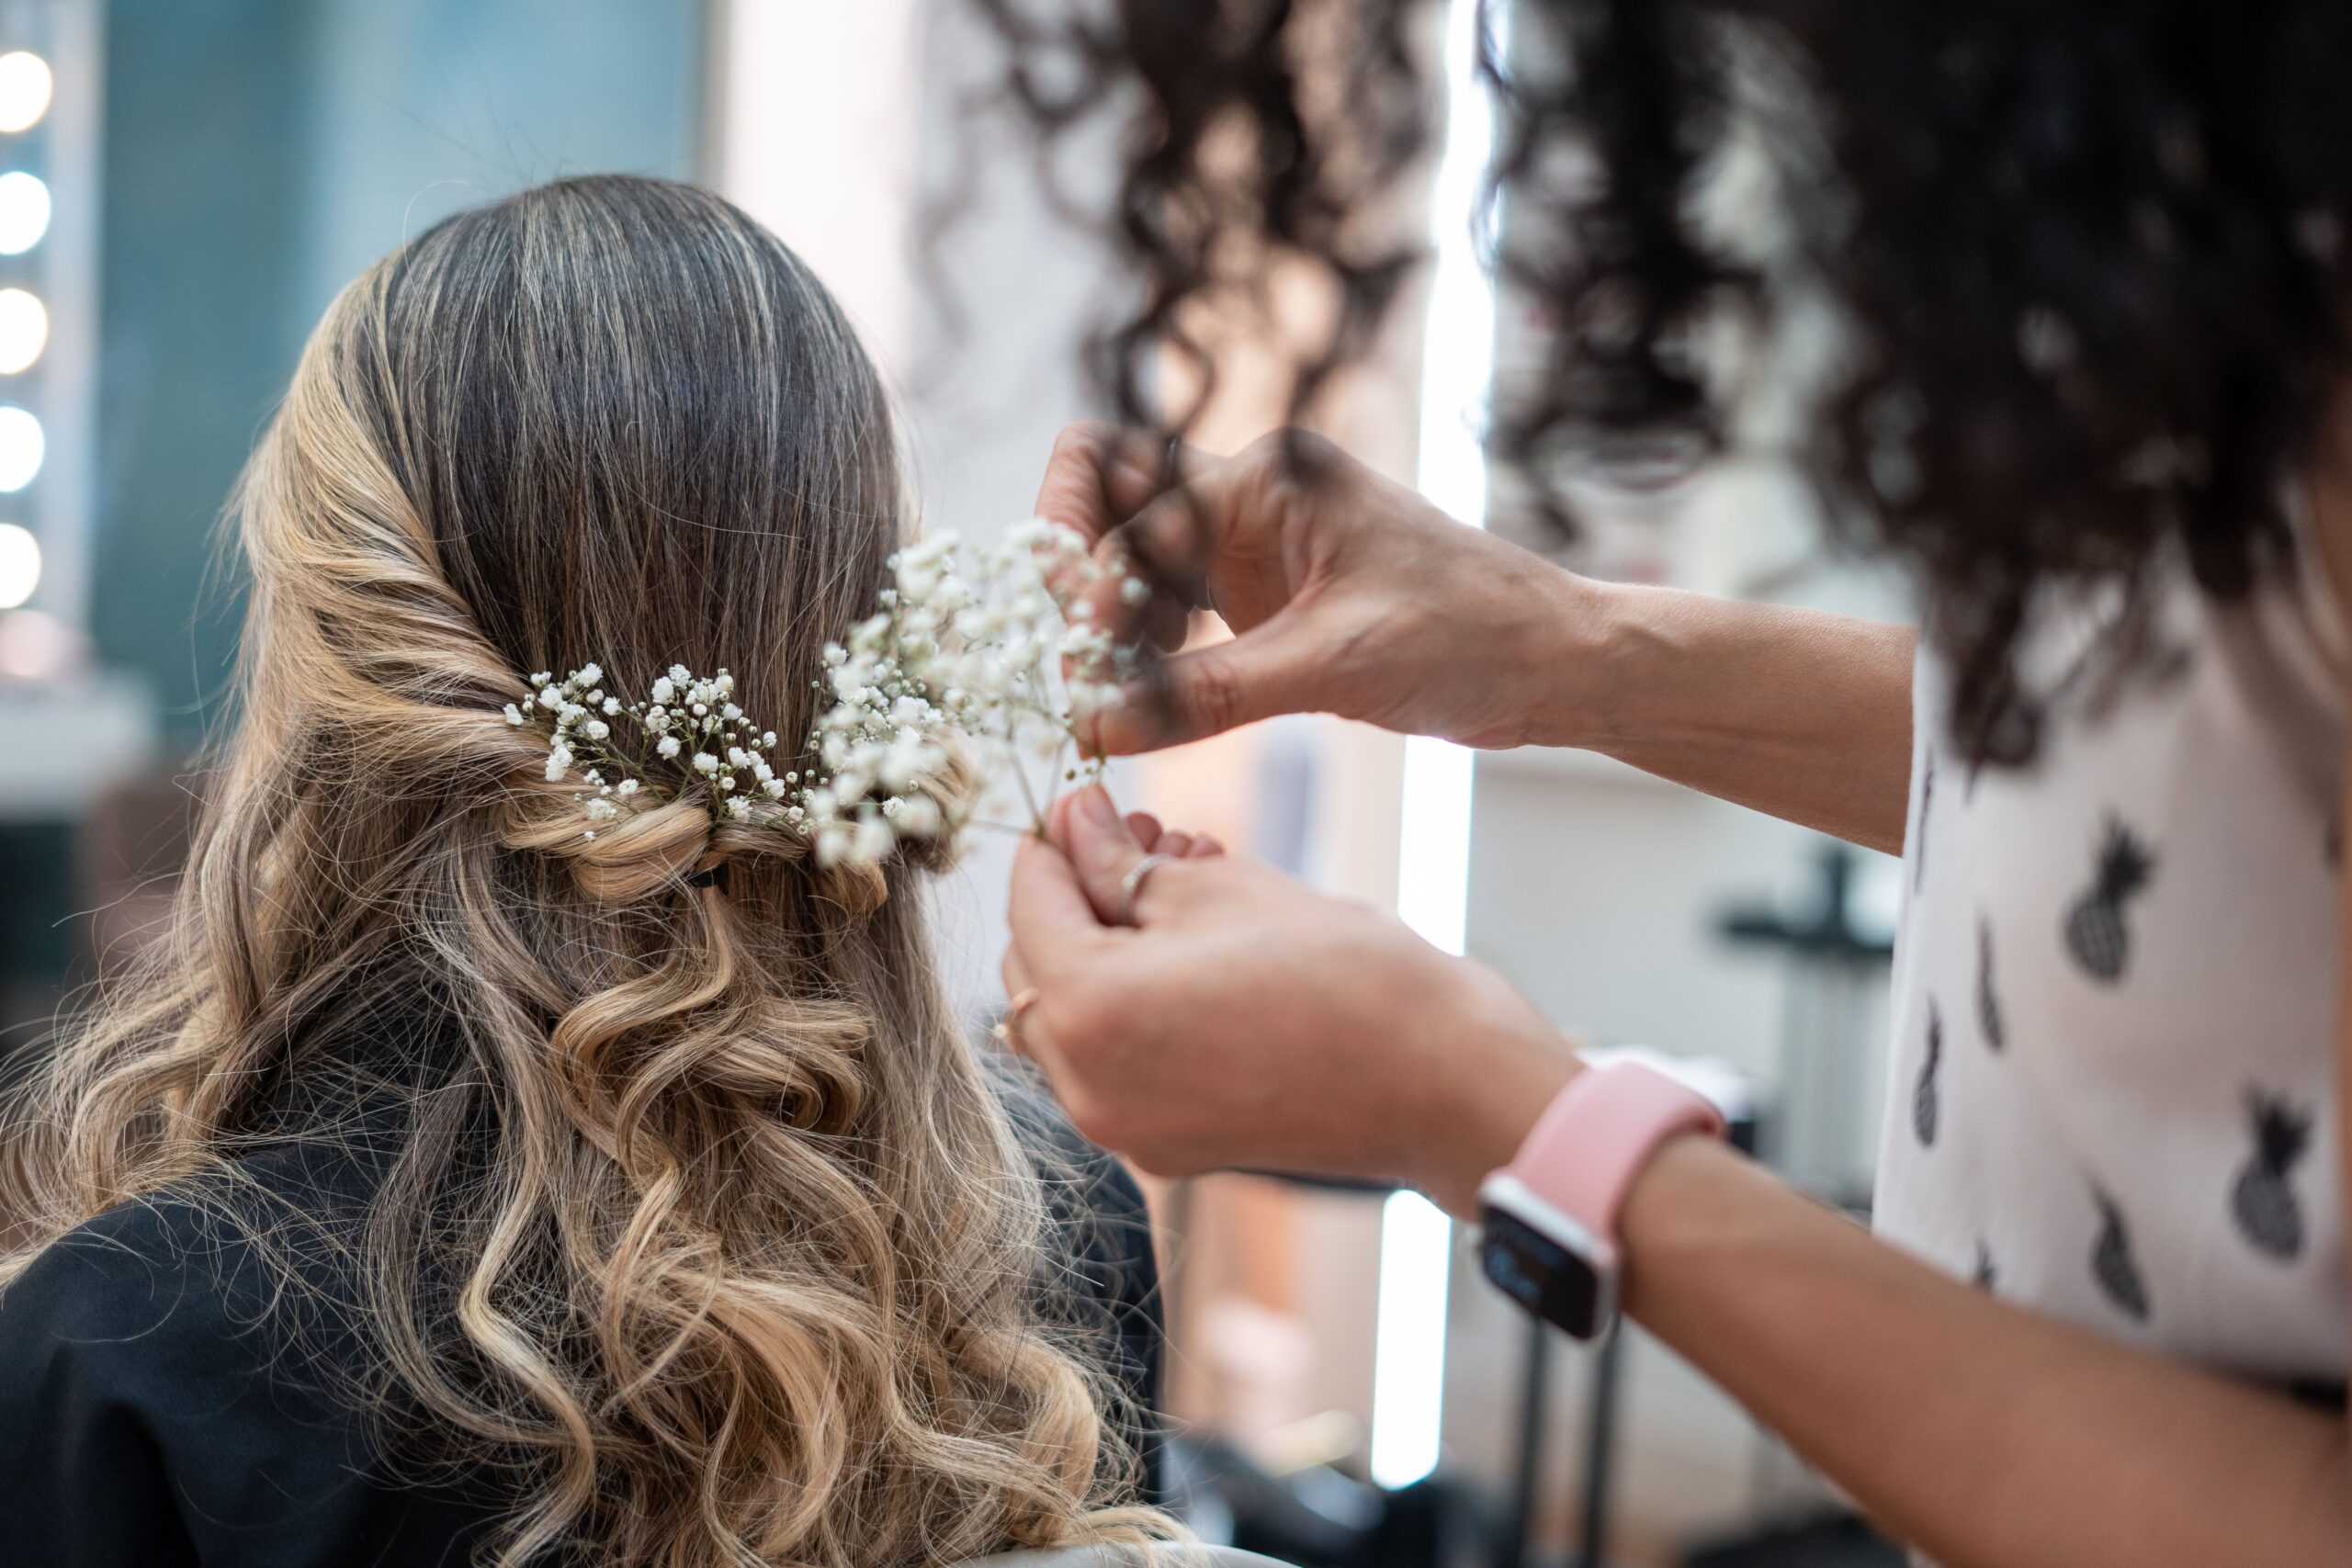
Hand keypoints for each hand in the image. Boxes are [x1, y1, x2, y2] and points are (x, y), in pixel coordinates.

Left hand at [1000, 785, 1579, 1213]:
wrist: (1444, 1083)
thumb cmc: (1348, 978)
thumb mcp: (1221, 887)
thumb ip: (1123, 859)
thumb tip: (1075, 822)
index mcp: (1090, 1015)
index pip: (1028, 904)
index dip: (1056, 840)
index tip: (1091, 798)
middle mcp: (1089, 1089)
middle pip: (1036, 968)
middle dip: (1079, 893)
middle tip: (1142, 835)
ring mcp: (1128, 1127)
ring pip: (1075, 1016)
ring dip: (1110, 943)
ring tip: (1182, 879)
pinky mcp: (1169, 1142)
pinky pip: (1120, 1058)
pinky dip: (1139, 997)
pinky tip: (1198, 945)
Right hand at [1033, 423, 1603, 754]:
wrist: (1552, 662)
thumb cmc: (1470, 634)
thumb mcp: (1334, 665)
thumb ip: (1209, 693)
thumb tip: (1097, 722)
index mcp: (1269, 477)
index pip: (1130, 506)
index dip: (1093, 584)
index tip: (1087, 665)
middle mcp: (1249, 498)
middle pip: (1110, 502)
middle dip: (1076, 578)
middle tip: (1071, 663)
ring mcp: (1250, 548)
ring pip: (1131, 566)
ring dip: (1107, 630)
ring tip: (1103, 703)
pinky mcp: (1259, 601)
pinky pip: (1168, 615)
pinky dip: (1144, 657)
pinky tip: (1144, 708)